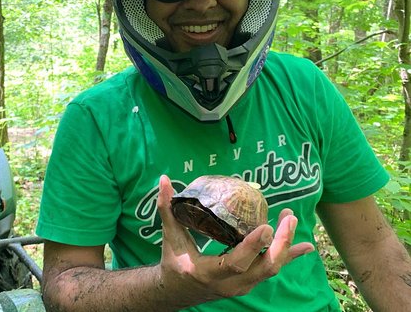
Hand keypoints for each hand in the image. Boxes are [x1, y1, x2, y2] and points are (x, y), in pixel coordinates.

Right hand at [156, 175, 314, 305]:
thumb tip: (163, 179)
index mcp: (208, 272)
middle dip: (280, 244)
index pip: (237, 263)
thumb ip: (167, 208)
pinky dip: (288, 256)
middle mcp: (230, 284)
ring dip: (285, 246)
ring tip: (291, 219)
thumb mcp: (170, 236)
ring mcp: (242, 286)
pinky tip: (305, 245)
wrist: (177, 290)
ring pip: (271, 269)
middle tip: (288, 217)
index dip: (252, 247)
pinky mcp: (249, 283)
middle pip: (264, 267)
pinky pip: (272, 269)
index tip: (266, 226)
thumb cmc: (173, 260)